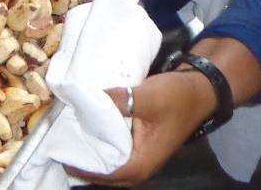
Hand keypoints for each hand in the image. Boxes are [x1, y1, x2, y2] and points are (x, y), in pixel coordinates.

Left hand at [66, 70, 215, 186]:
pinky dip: (102, 140)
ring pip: (110, 160)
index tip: (61, 153)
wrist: (200, 87)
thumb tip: (85, 100)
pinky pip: (116, 147)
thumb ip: (116, 101)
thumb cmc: (177, 98)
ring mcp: (142, 153)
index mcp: (143, 163)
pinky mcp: (140, 140)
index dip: (83, 167)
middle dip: (84, 161)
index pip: (106, 175)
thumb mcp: (146, 98)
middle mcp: (141, 164)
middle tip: (60, 143)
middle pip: (106, 172)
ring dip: (92, 150)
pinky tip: (87, 125)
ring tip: (69, 135)